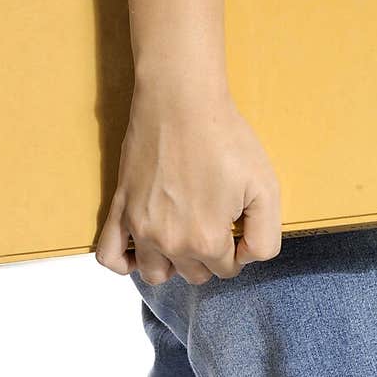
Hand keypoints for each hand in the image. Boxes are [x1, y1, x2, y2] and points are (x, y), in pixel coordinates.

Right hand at [95, 79, 281, 284]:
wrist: (181, 102)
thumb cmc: (225, 139)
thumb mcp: (266, 187)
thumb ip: (265, 237)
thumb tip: (245, 257)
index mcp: (207, 240)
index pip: (227, 269)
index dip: (238, 248)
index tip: (237, 222)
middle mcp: (170, 242)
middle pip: (194, 274)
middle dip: (209, 256)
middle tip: (215, 220)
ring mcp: (140, 227)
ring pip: (155, 274)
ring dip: (173, 264)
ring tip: (184, 236)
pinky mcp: (120, 208)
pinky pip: (109, 255)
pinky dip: (124, 262)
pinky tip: (142, 249)